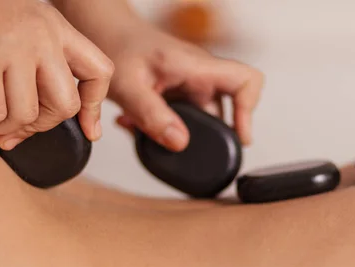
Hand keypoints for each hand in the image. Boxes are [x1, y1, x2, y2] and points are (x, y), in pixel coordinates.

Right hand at [0, 0, 113, 149]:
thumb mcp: (13, 28)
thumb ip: (32, 64)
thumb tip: (29, 126)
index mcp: (54, 26)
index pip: (99, 71)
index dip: (95, 107)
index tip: (89, 131)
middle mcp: (41, 35)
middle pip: (66, 105)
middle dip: (40, 126)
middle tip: (14, 125)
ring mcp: (12, 46)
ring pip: (26, 115)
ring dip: (0, 127)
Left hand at [101, 22, 262, 150]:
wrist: (105, 32)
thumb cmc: (117, 46)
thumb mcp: (128, 86)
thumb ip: (152, 115)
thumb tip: (180, 143)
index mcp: (197, 67)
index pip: (246, 81)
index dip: (249, 110)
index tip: (238, 137)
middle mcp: (200, 76)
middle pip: (226, 111)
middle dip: (202, 136)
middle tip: (175, 146)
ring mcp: (191, 85)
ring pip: (200, 119)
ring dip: (176, 132)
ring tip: (144, 131)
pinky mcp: (179, 94)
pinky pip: (182, 117)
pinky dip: (163, 127)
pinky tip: (137, 125)